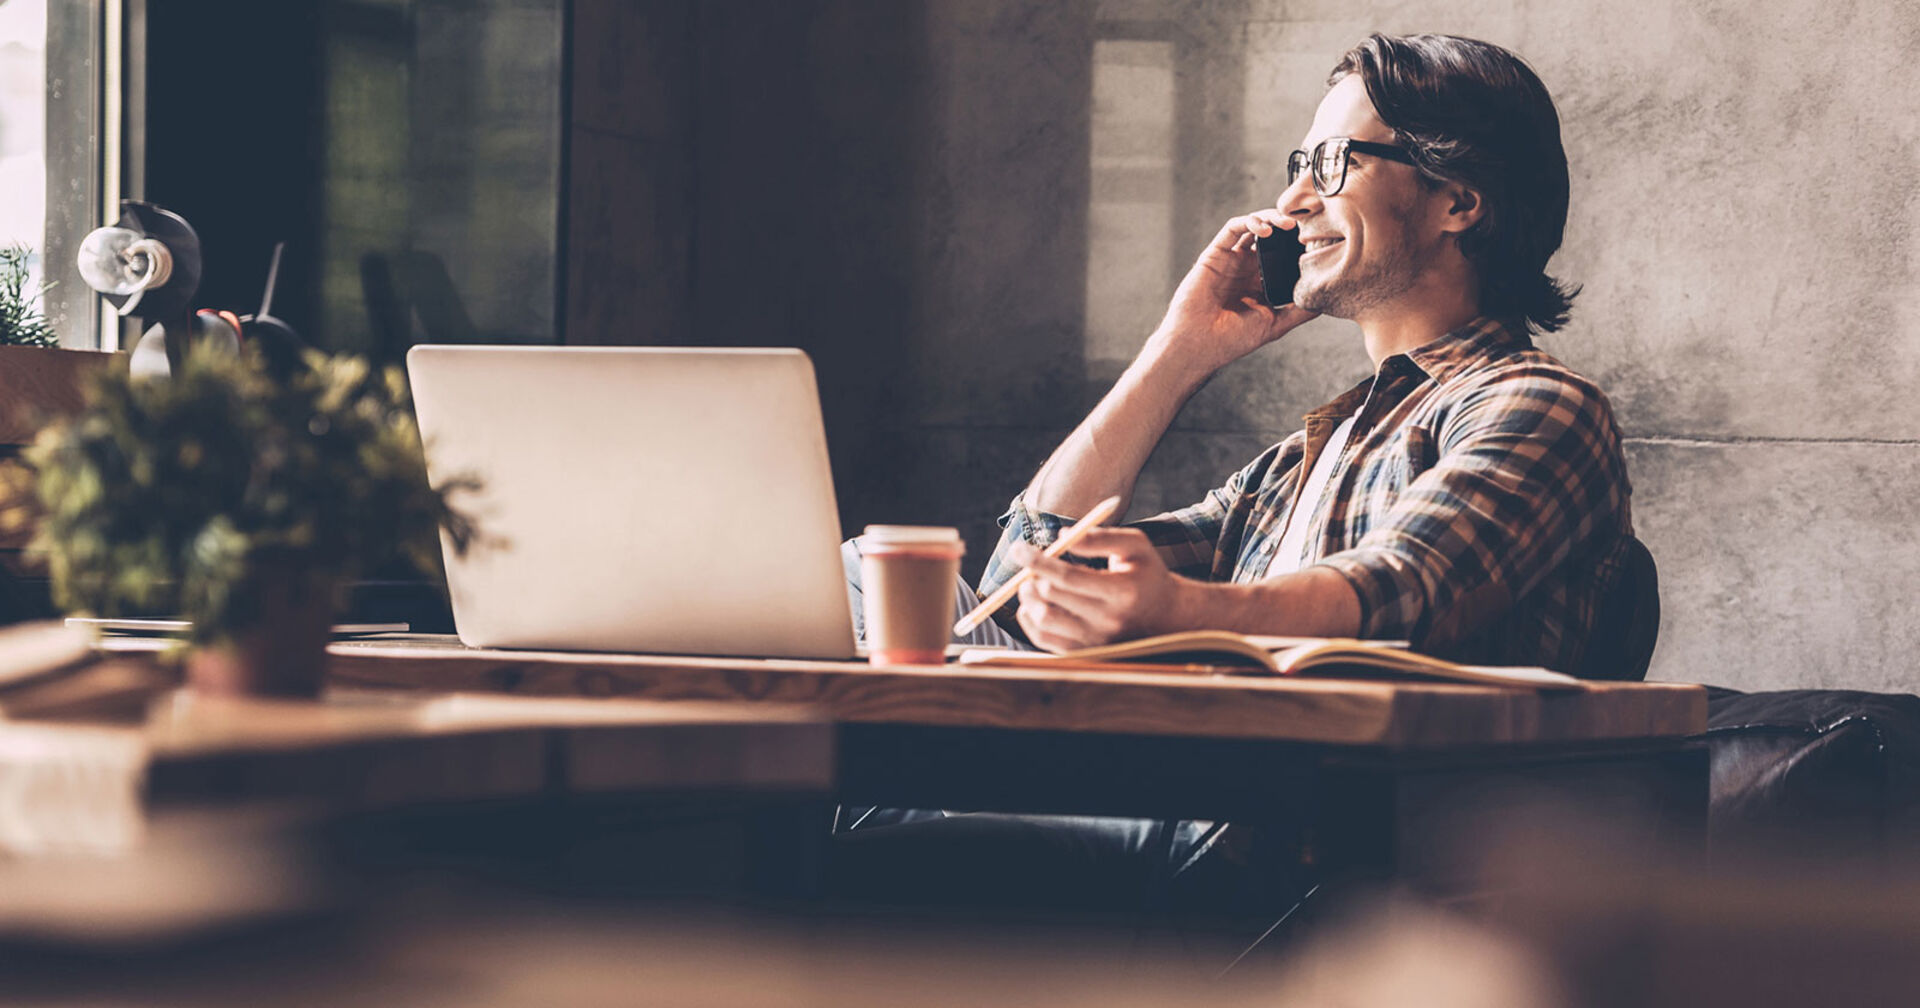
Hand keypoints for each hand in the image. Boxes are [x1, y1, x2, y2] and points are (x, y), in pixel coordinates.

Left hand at [1012, 528, 1185, 651]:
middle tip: (1025, 563)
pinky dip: (1029, 620)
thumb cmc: (1145, 574)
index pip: (1069, 577)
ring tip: (1028, 583)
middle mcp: (1109, 621)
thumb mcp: (1135, 545)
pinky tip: (1032, 604)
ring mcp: (1096, 642)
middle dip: (1030, 576)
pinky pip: (1044, 640)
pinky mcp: (1085, 653)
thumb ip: (1100, 537)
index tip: (1018, 548)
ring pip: (1044, 620)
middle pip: (1052, 598)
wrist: (1165, 616)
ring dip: (1027, 598)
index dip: (1039, 561)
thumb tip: (1061, 535)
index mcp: (1123, 592)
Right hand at [1148, 211, 1319, 378]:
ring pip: (1254, 226)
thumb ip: (1299, 311)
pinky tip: (1266, 230)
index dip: (1299, 245)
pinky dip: (1251, 222)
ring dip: (1271, 219)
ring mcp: (1231, 259)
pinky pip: (1233, 228)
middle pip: (1271, 236)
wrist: (1200, 343)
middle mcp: (1246, 267)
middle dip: (1288, 227)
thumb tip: (1325, 300)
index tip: (1319, 241)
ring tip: (1288, 224)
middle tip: (1307, 225)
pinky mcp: (1215, 253)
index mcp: (1260, 282)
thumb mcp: (1276, 324)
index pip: (1284, 254)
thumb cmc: (1233, 339)